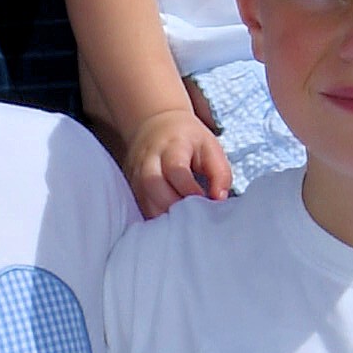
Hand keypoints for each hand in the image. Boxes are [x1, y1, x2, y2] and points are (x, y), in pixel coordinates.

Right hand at [119, 98, 236, 215]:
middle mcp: (149, 162)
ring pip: (146, 203)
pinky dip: (158, 221)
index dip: (190, 189)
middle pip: (154, 187)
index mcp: (171, 146)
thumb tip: (219, 199)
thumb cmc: (188, 140)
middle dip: (176, 207)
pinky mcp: (133, 190)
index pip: (176, 169)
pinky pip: (143, 210)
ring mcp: (136, 177)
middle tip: (196, 217)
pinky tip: (174, 225)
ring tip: (187, 224)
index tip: (206, 201)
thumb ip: (220, 173)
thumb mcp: (210, 147)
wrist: (154, 127)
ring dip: (167, 218)